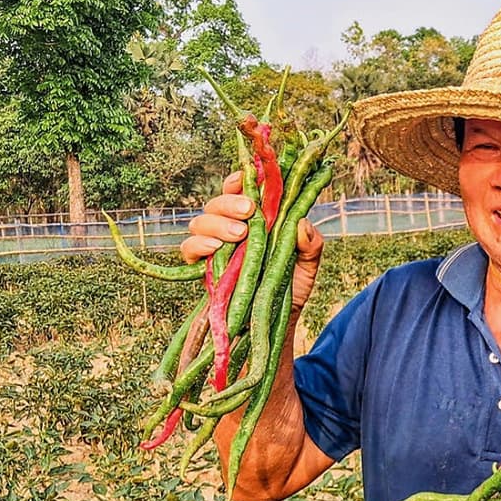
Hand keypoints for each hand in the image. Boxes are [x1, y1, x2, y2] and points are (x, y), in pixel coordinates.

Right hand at [179, 171, 323, 308]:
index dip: (241, 179)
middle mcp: (233, 228)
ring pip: (201, 221)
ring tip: (239, 234)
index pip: (241, 190)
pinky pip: (189, 249)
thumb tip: (301, 224)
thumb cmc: (291, 287)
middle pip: (218, 202)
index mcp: (257, 220)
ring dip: (217, 222)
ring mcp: (216, 247)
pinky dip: (198, 244)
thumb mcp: (308, 265)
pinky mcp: (204, 268)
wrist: (278, 322)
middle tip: (250, 209)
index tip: (249, 177)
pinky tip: (214, 247)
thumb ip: (310, 245)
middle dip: (231, 201)